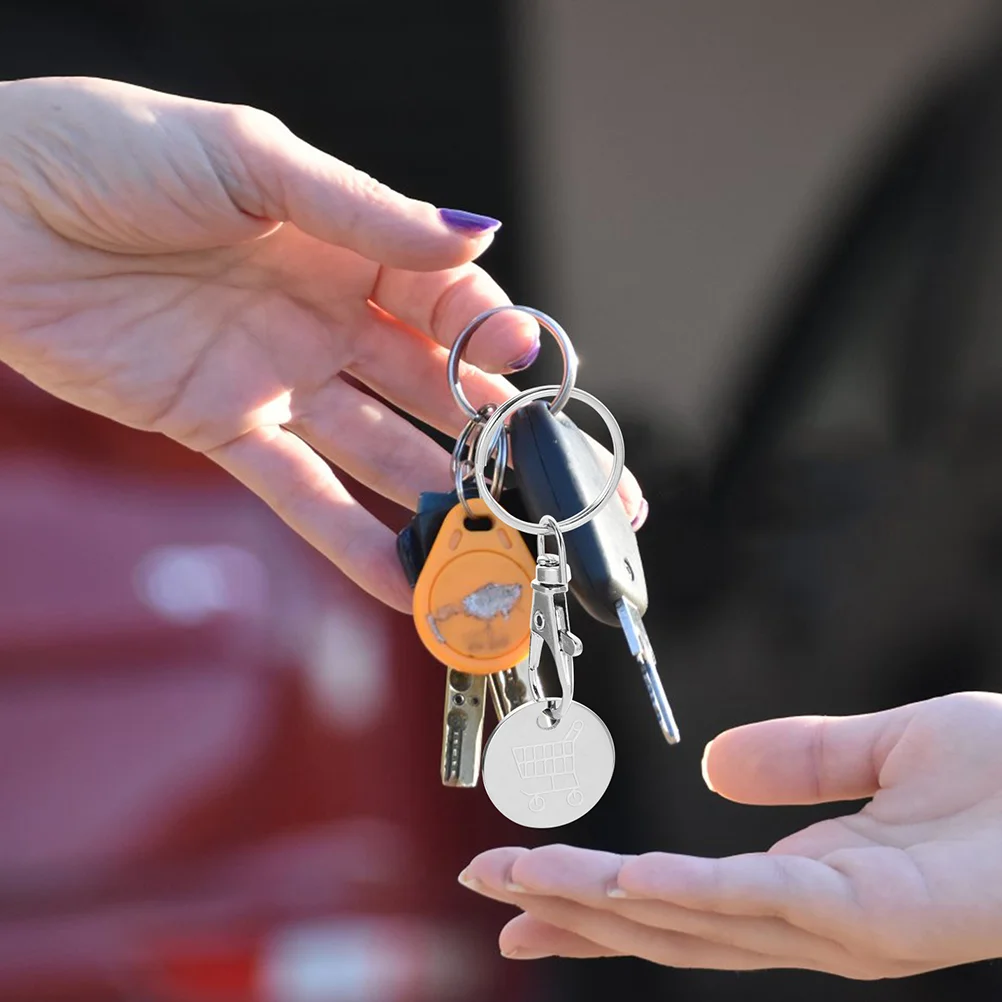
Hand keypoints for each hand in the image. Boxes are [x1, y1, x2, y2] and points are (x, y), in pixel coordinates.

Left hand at [0, 77, 644, 609]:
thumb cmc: (113, 151)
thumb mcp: (250, 158)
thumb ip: (366, 213)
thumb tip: (480, 239)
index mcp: (350, 247)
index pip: (452, 308)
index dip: (500, 350)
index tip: (540, 388)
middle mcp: (330, 320)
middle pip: (437, 395)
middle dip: (508, 446)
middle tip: (573, 499)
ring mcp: (282, 380)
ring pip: (383, 456)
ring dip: (442, 508)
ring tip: (502, 558)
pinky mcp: (224, 430)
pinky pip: (301, 496)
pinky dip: (353, 543)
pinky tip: (408, 586)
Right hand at [461, 691, 1001, 978]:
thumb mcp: (888, 748)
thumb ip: (803, 757)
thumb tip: (715, 766)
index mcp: (808, 884)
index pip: (680, 901)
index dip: (599, 897)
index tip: (530, 887)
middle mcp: (808, 920)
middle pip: (664, 923)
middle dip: (570, 909)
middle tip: (487, 891)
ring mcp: (835, 926)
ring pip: (691, 919)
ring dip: (599, 901)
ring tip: (519, 882)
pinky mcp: (870, 914)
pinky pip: (758, 904)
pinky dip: (684, 894)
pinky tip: (624, 880)